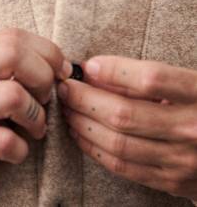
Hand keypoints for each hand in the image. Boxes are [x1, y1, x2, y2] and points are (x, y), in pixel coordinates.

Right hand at [0, 27, 72, 204]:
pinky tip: (16, 151)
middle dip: (43, 76)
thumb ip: (2, 67)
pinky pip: (3, 141)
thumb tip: (57, 64)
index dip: (46, 52)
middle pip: (13, 54)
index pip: (12, 36)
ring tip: (35, 127)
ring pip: (13, 96)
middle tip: (46, 98)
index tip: (60, 71)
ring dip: (36, 115)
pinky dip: (20, 149)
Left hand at [58, 55, 196, 199]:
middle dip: (85, 100)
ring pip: (119, 144)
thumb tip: (96, 71)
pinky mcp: (172, 183)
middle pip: (125, 115)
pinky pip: (124, 167)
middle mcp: (192, 128)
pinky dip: (95, 149)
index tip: (87, 65)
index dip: (114, 70)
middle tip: (65, 87)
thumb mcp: (190, 83)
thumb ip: (151, 78)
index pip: (151, 78)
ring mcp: (182, 160)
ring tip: (67, 109)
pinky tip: (81, 133)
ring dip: (84, 124)